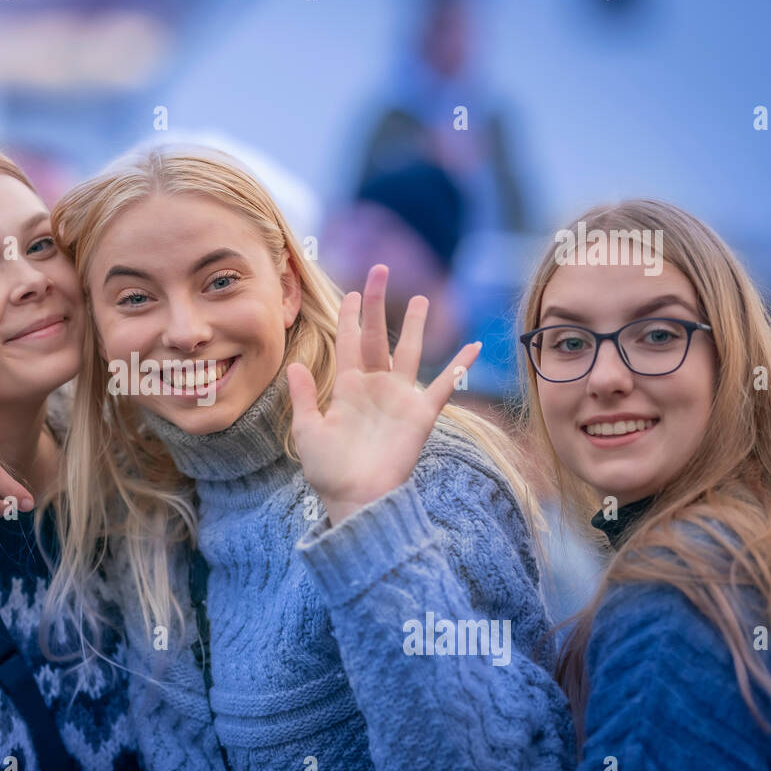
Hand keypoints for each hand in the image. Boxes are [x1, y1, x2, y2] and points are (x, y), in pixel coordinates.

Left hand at [286, 263, 480, 525]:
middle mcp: (376, 387)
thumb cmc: (330, 470)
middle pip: (378, 336)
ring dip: (416, 325)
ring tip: (422, 299)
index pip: (350, 343)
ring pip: (411, 351)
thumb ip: (305, 396)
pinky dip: (461, 366)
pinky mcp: (421, 413)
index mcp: (348, 388)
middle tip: (379, 270)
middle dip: (378, 304)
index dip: (350, 318)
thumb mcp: (309, 431)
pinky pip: (446, 385)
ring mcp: (400, 398)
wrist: (357, 499)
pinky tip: (475, 346)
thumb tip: (295, 364)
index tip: (352, 292)